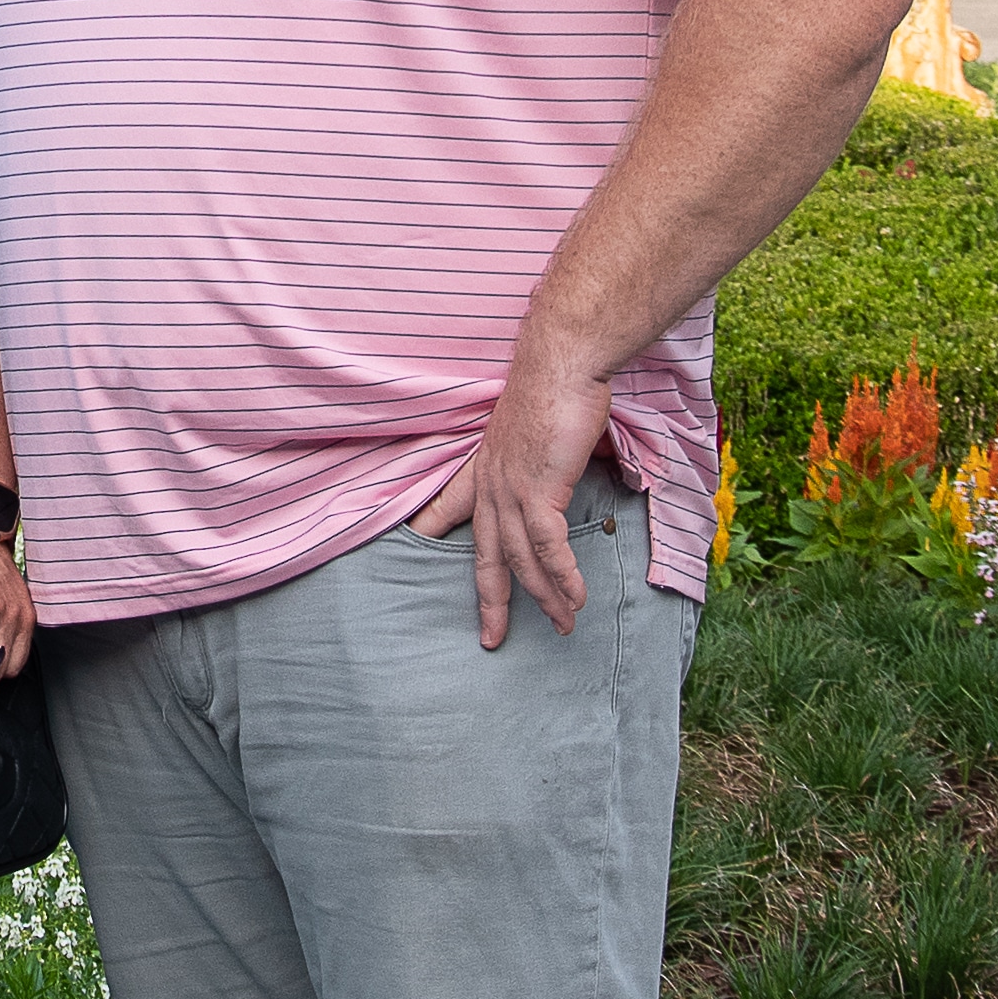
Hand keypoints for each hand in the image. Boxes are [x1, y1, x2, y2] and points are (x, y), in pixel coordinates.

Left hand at [412, 344, 613, 649]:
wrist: (563, 360)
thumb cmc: (557, 386)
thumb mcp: (541, 428)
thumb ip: (550, 455)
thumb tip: (577, 464)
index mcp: (484, 466)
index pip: (450, 505)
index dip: (434, 526)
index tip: (419, 544)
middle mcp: (490, 483)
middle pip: (486, 555)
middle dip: (491, 601)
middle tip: (492, 638)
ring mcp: (511, 490)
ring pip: (522, 560)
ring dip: (545, 597)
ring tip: (562, 625)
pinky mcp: (537, 491)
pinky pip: (548, 548)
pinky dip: (563, 577)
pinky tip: (574, 599)